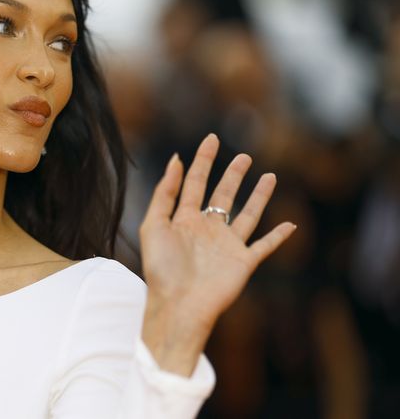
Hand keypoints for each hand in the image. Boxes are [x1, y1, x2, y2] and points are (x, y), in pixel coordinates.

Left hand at [139, 134, 294, 370]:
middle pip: (223, 194)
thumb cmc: (161, 269)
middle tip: (243, 156)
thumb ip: (165, 193)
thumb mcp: (154, 225)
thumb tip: (176, 160)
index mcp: (184, 219)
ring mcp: (226, 245)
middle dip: (232, 175)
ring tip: (270, 176)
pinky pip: (265, 246)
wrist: (178, 306)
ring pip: (248, 215)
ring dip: (259, 196)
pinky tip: (290, 225)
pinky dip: (278, 236)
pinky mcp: (243, 262)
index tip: (211, 138)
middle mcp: (207, 229)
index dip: (203, 160)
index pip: (195, 182)